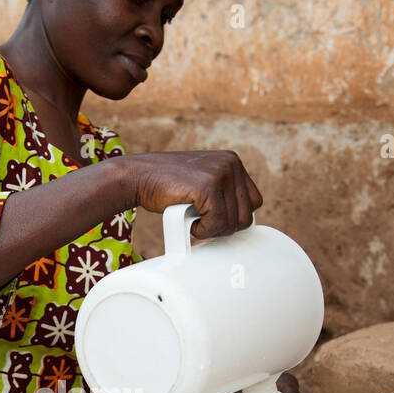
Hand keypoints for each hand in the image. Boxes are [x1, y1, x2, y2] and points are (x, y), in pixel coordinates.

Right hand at [125, 151, 261, 236]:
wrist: (138, 176)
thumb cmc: (167, 185)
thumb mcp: (203, 181)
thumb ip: (223, 193)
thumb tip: (244, 220)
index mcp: (233, 162)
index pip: (255, 202)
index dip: (234, 217)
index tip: (214, 218)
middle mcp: (231, 164)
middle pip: (247, 216)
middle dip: (224, 227)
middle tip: (202, 221)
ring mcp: (221, 173)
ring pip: (233, 223)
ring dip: (211, 230)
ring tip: (193, 218)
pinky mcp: (208, 186)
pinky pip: (218, 224)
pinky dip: (202, 230)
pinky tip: (190, 221)